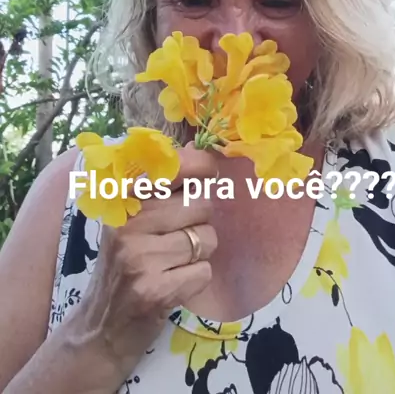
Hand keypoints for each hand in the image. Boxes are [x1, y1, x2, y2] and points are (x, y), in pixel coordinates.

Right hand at [68, 144, 217, 385]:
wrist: (101, 328)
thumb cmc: (125, 265)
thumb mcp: (132, 220)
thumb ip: (164, 186)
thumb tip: (202, 149)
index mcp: (123, 198)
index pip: (175, 164)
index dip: (202, 166)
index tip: (210, 173)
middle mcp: (128, 222)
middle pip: (201, 204)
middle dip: (200, 223)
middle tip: (178, 239)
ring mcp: (138, 256)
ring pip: (206, 239)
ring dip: (200, 254)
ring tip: (172, 264)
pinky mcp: (153, 289)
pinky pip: (204, 271)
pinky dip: (197, 280)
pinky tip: (173, 285)